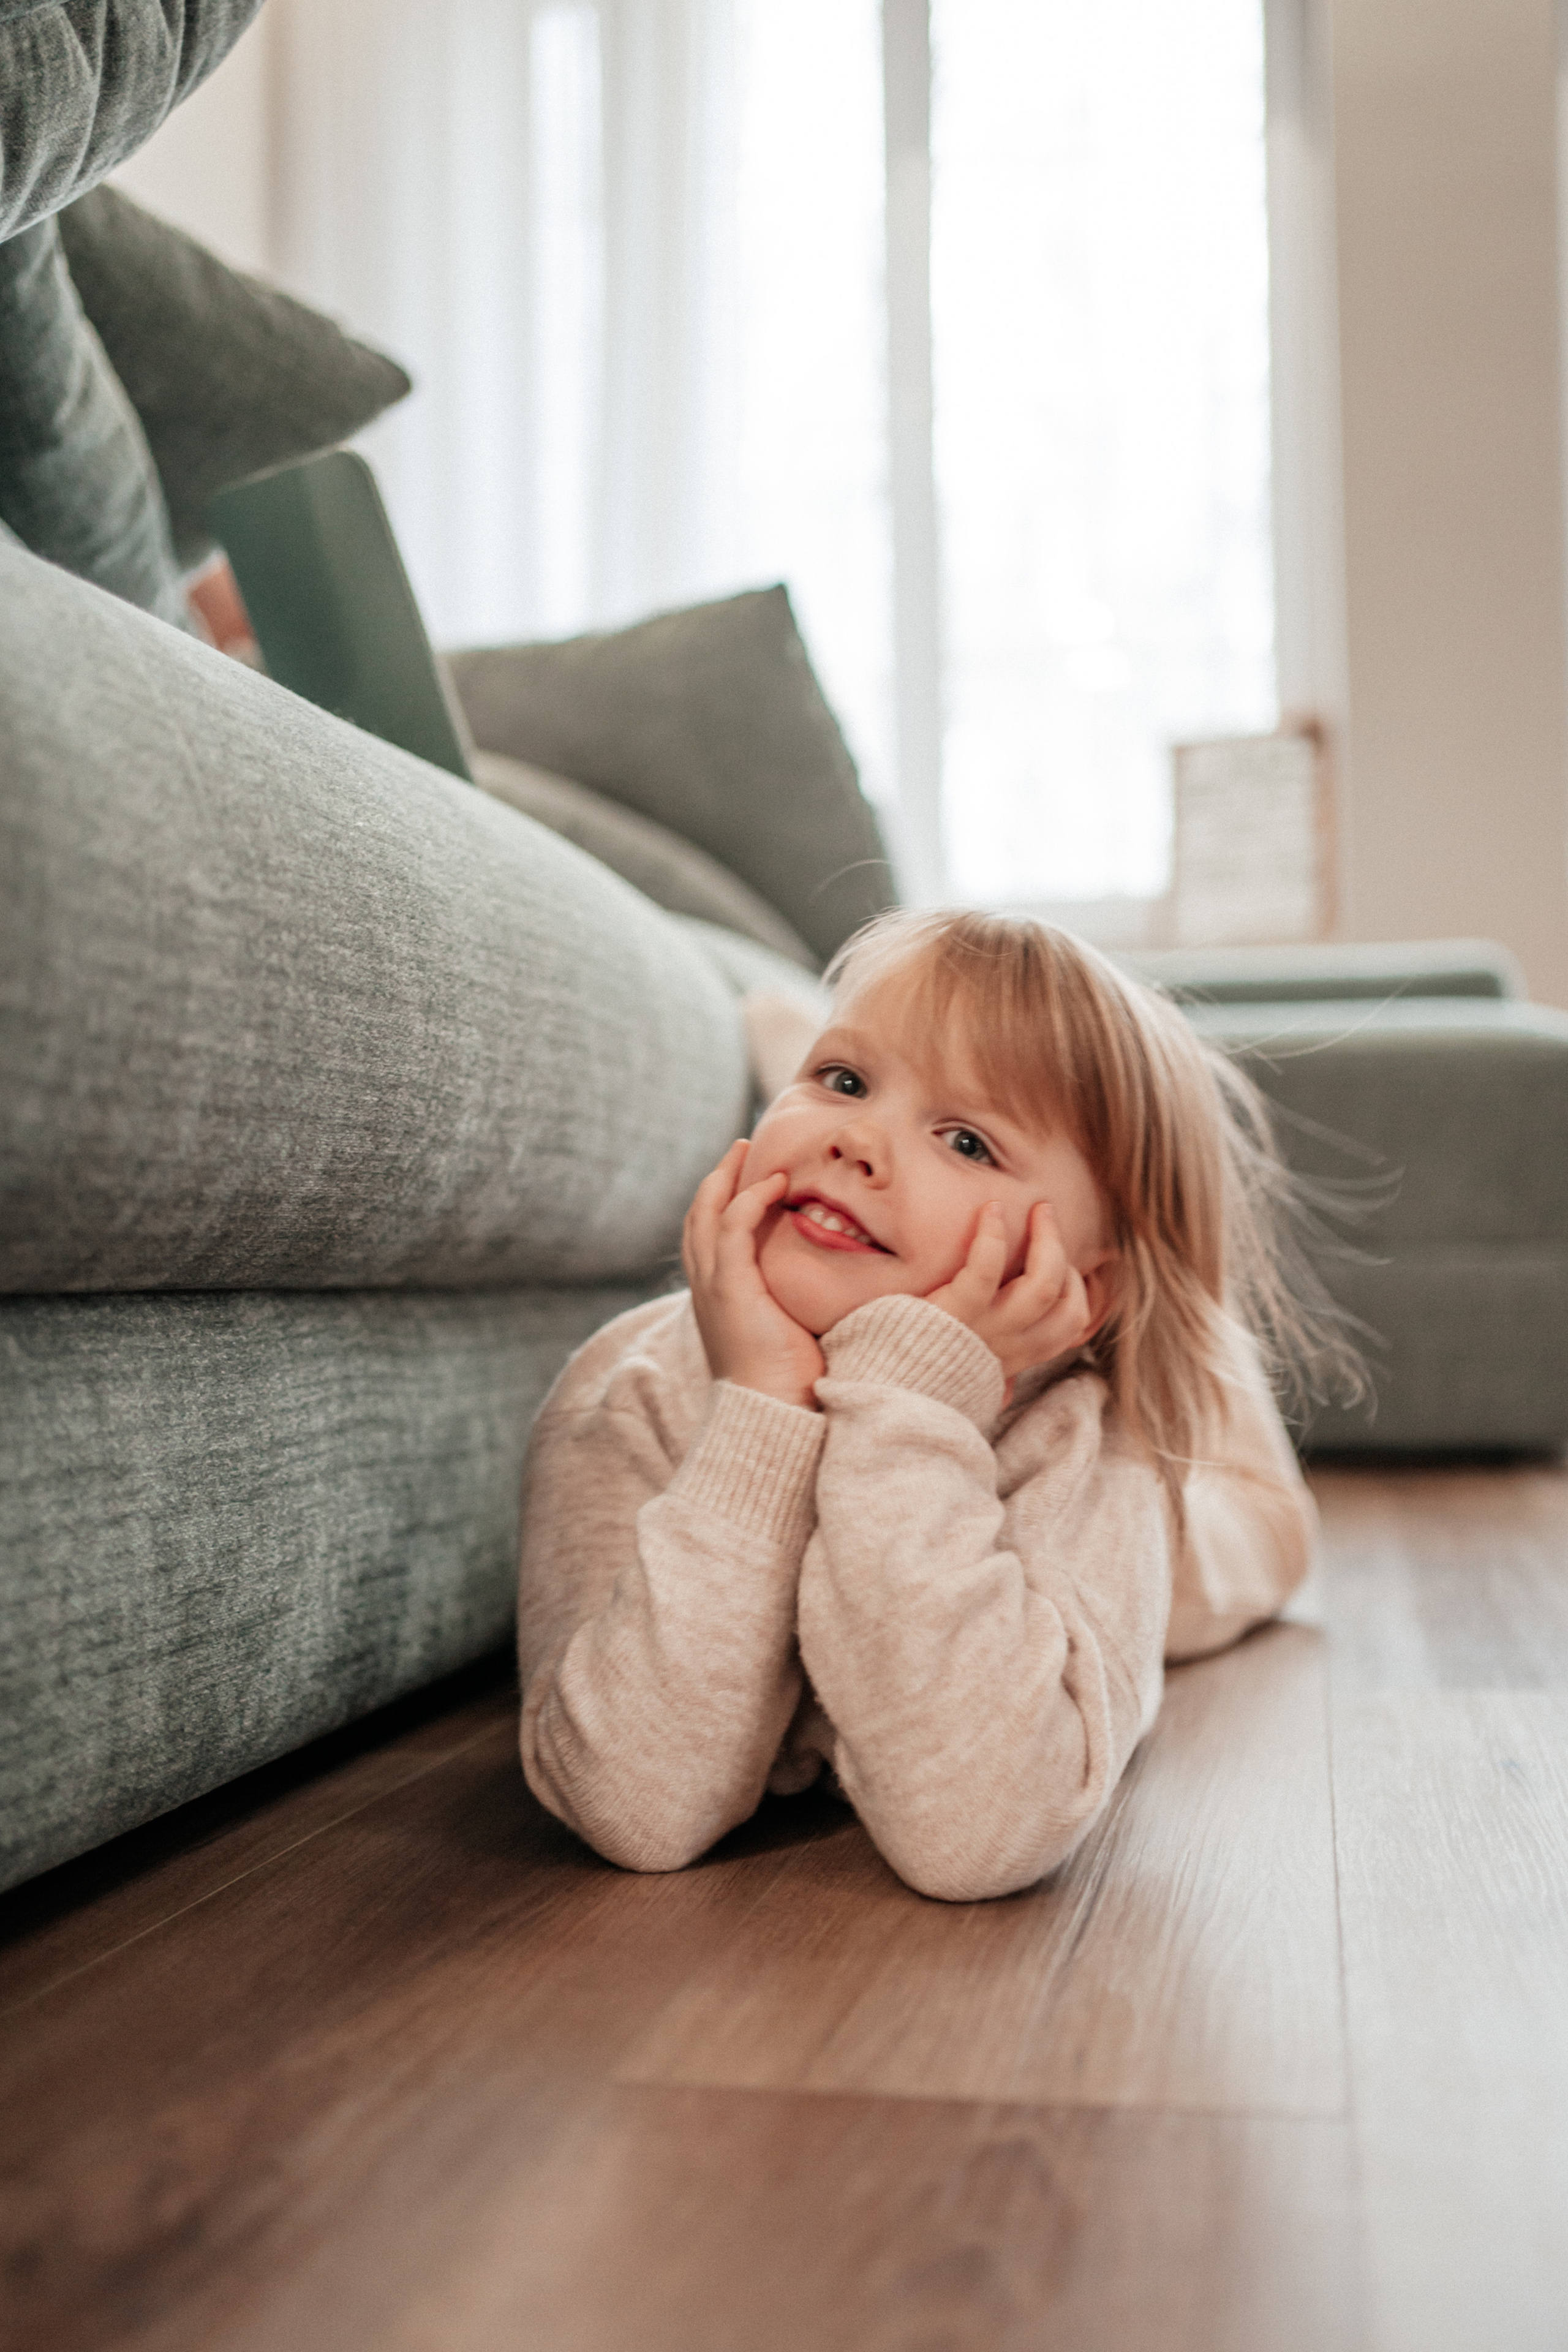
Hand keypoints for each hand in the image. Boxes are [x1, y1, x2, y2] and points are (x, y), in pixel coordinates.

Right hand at [682, 1142, 825, 1411]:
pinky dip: (750, 1198)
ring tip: (749, 1150)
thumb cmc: (789, 1382)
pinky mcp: (730, 1287)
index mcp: (718, 1296)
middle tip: (742, 1148)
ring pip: (707, 1213)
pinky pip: (732, 1227)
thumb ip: (791, 1300)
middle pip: (699, 1215)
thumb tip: (823, 1284)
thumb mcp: (786, 1330)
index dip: (722, 1200)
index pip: (708, 1235)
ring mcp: (714, 1285)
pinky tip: (775, 1182)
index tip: (749, 1174)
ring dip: (728, 1176)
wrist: (774, 1414)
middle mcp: (706, 1286)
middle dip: (718, 1177)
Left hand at [925, 1200, 1101, 1399]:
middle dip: (1064, 1255)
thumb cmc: (919, 1372)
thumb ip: (989, 1379)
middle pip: (1067, 1306)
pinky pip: (985, 1270)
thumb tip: (1008, 1394)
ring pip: (1041, 1285)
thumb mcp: (966, 1380)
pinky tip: (992, 1209)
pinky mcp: (953, 1312)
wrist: (879, 1387)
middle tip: (1047, 1215)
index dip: (1075, 1290)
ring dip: (1047, 1239)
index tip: (1057, 1262)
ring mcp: (982, 1330)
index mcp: (1013, 1358)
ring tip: (1038, 1209)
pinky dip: (993, 1235)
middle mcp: (1007, 1348)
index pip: (1069, 1327)